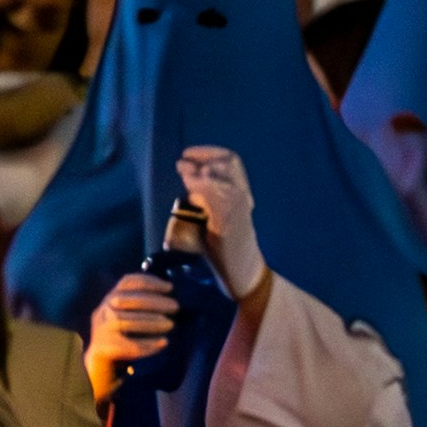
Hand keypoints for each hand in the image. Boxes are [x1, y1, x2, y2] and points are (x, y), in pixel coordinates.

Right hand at [85, 271, 174, 400]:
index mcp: (110, 297)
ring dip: (154, 323)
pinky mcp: (106, 347)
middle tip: (176, 307)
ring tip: (171, 324)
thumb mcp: (124, 312)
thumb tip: (170, 295)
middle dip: (157, 302)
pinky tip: (164, 343)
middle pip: (132, 301)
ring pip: (131, 323)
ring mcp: (103, 328)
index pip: (128, 282)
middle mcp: (104, 310)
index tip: (170, 287)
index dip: (150, 282)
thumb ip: (139, 302)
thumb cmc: (120, 332)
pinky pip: (132, 345)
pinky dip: (150, 344)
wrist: (99, 359)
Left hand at [171, 145, 264, 306]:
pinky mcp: (228, 224)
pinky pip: (217, 198)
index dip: (210, 152)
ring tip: (182, 170)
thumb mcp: (217, 218)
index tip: (189, 153)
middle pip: (228, 163)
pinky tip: (190, 189)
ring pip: (223, 177)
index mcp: (241, 194)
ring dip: (199, 171)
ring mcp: (237, 210)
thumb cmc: (228, 249)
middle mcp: (243, 197)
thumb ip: (206, 200)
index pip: (232, 161)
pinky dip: (202, 188)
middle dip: (203, 158)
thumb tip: (187, 187)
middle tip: (182, 163)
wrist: (244, 274)